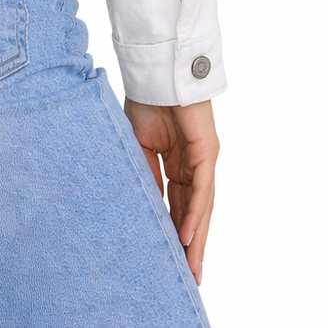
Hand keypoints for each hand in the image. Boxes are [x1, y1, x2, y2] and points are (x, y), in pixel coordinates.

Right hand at [123, 97, 217, 285]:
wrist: (155, 72)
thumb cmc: (145, 100)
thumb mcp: (138, 145)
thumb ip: (146, 173)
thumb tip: (147, 205)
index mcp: (175, 162)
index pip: (178, 203)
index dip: (173, 228)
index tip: (168, 255)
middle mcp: (192, 165)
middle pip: (193, 211)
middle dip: (190, 244)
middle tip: (188, 274)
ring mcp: (202, 159)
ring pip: (201, 207)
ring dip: (196, 238)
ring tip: (191, 266)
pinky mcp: (207, 152)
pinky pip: (201, 190)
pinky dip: (194, 214)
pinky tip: (187, 235)